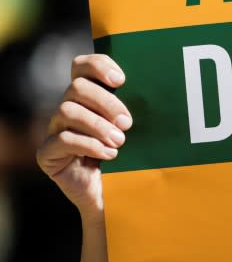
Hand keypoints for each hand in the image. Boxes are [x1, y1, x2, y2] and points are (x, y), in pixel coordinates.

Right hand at [37, 54, 131, 220]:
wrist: (112, 195)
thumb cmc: (128, 156)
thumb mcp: (133, 129)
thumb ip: (134, 108)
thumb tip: (153, 89)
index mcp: (87, 97)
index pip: (81, 66)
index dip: (98, 66)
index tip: (121, 80)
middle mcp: (68, 109)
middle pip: (76, 87)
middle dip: (105, 102)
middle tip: (127, 122)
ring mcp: (55, 130)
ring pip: (67, 111)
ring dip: (98, 125)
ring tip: (120, 141)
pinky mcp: (48, 153)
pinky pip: (62, 139)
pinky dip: (89, 145)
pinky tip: (110, 154)